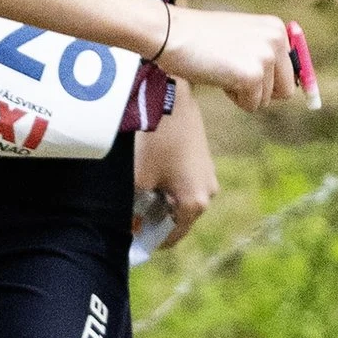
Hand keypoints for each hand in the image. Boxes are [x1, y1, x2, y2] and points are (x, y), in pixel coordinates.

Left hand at [134, 90, 217, 245]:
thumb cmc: (152, 141)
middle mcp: (208, 193)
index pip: (170, 237)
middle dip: (153, 217)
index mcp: (194, 204)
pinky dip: (168, 183)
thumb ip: (134, 210)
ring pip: (181, 199)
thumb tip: (131, 225)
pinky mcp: (204, 159)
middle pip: (177, 219)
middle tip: (128, 210)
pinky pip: (185, 182)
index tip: (129, 234)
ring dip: (160, 199)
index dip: (147, 239)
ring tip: (138, 187)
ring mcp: (208, 175)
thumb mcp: (136, 180)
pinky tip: (150, 169)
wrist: (170, 99)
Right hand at [158, 3, 298, 112]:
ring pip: (266, 99)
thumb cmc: (198, 38)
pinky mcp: (252, 75)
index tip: (280, 96)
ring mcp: (265, 57)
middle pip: (287, 90)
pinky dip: (235, 100)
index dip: (280, 84)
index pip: (295, 69)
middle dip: (262, 92)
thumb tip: (288, 89)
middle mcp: (276, 40)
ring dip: (243, 94)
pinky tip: (218, 78)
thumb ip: (262, 54)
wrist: (170, 33)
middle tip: (235, 78)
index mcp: (276, 28)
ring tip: (221, 71)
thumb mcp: (239, 38)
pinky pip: (252, 105)